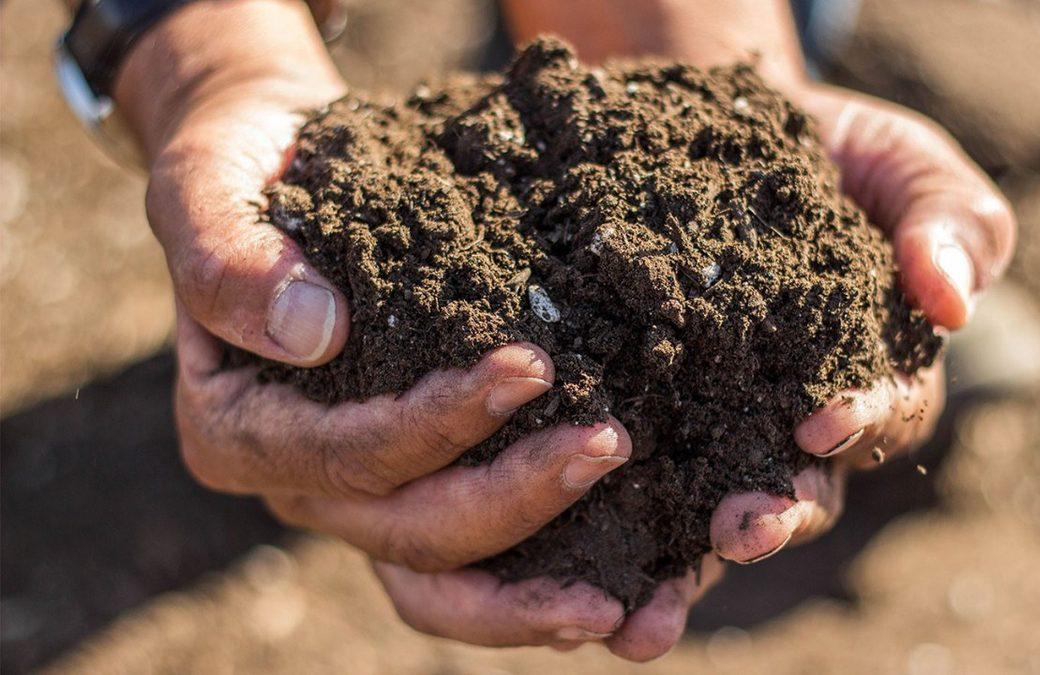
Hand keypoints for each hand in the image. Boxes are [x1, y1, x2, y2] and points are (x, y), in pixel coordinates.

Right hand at [119, 0, 633, 646]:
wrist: (285, 171)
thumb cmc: (241, 171)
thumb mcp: (207, 187)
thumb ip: (230, 261)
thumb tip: (314, 334)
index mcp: (237, 431)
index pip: (347, 452)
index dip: (438, 424)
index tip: (528, 368)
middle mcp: (302, 484)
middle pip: (411, 532)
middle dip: (515, 501)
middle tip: (609, 445)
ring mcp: (362, 498)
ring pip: (442, 579)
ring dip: (531, 591)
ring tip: (619, 595)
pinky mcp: (418, 484)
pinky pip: (475, 559)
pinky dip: (537, 582)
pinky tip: (621, 583)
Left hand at [400, 0, 1011, 660]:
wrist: (718, 135)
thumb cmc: (829, 151)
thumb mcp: (902, 164)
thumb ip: (947, 221)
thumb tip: (953, 301)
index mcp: (873, 373)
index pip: (884, 412)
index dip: (861, 419)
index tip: (823, 422)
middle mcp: (794, 425)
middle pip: (797, 492)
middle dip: (772, 516)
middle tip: (743, 529)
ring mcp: (718, 432)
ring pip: (707, 519)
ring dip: (683, 574)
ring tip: (643, 621)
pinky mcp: (644, 427)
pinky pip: (631, 494)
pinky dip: (607, 545)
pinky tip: (571, 587)